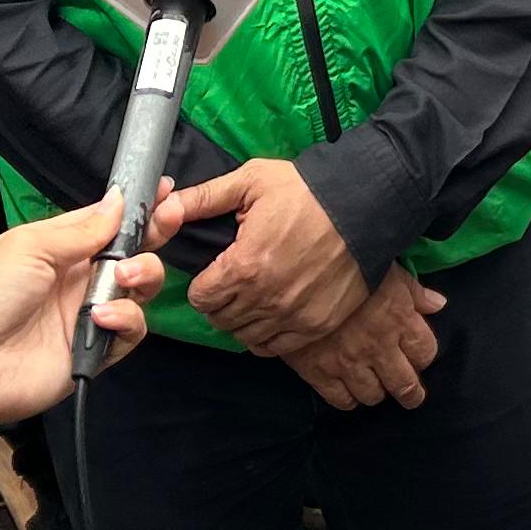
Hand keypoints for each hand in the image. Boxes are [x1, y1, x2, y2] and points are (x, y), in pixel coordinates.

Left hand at [0, 196, 168, 465]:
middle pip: (132, 249)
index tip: (164, 189)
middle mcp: (79, 276)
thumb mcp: (28, 247)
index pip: (106, 220)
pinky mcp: (100, 348)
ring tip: (124, 276)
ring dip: (143, 274)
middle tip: (170, 216)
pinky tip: (101, 318)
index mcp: (58, 246)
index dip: (134, 205)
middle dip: (155, 231)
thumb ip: (80, 229)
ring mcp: (91, 312)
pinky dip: (125, 319)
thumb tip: (117, 200)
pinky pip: (133, 328)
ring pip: (141, 285)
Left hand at [170, 158, 370, 353]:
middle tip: (230, 283)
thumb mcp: (251, 182)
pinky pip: (275, 347)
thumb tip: (165, 204)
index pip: (201, 298)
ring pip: (245, 336)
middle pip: (220, 320)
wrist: (365, 205)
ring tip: (250, 296)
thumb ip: (203, 198)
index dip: (202, 285)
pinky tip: (270, 313)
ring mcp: (293, 316)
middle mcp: (266, 299)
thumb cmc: (306, 190)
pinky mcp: (316, 326)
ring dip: (241, 320)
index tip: (212, 273)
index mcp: (245, 266)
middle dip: (218, 302)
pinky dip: (266, 335)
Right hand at [281, 268, 443, 411]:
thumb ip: (415, 291)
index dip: (424, 356)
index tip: (418, 356)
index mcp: (398, 320)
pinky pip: (341, 400)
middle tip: (410, 394)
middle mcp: (378, 347)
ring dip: (378, 392)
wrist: (294, 270)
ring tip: (375, 384)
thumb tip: (439, 305)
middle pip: (404, 385)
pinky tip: (349, 389)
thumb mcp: (388, 269)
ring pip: (373, 396)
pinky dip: (348, 399)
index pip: (425, 352)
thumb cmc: (347, 263)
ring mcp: (348, 363)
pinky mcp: (318, 371)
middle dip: (411, 392)